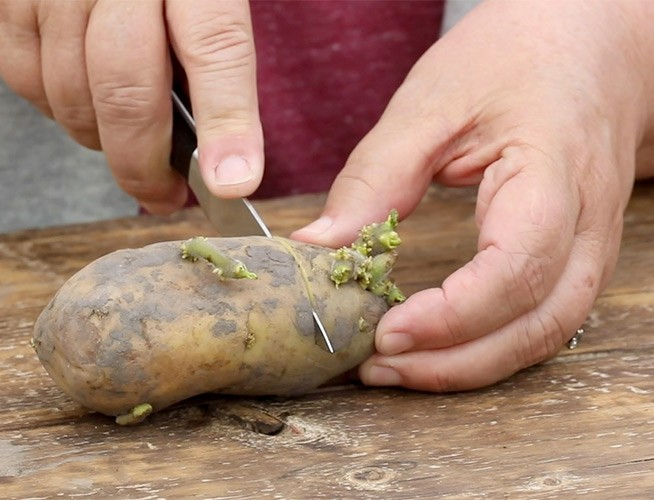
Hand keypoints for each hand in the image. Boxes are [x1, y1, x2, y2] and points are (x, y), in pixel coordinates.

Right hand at [0, 0, 263, 212]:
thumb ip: (204, 48)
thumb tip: (219, 151)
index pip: (215, 44)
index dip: (226, 121)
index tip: (232, 182)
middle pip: (127, 92)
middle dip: (145, 165)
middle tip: (164, 196)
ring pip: (71, 100)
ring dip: (102, 138)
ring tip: (123, 131)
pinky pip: (26, 87)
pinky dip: (56, 107)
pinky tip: (78, 88)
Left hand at [293, 0, 653, 390]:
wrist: (589, 37)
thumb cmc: (513, 55)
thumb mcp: (432, 102)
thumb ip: (376, 177)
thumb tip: (318, 246)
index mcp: (554, 172)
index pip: (515, 267)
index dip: (450, 316)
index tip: (384, 333)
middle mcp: (589, 221)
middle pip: (537, 322)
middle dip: (454, 361)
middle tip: (377, 367)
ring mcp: (594, 240)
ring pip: (547, 333)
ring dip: (472, 364)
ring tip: (399, 368)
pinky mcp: (579, 250)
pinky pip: (544, 316)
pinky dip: (491, 344)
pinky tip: (440, 346)